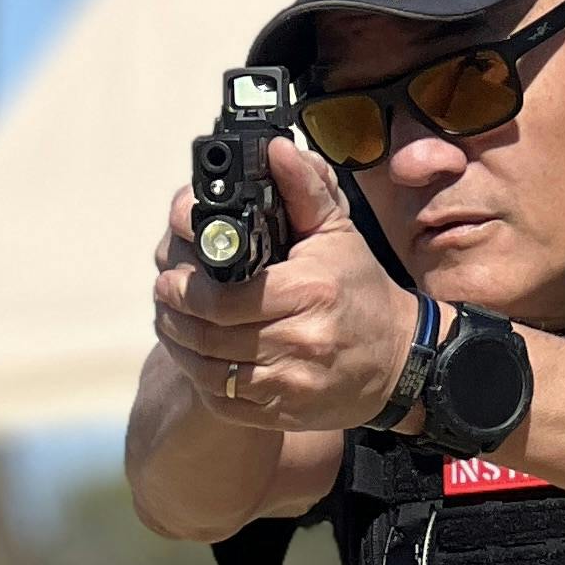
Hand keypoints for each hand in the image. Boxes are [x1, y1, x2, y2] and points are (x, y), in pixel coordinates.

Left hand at [151, 138, 418, 432]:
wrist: (400, 360)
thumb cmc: (362, 291)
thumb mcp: (338, 233)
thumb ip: (303, 188)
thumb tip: (274, 149)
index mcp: (308, 292)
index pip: (221, 298)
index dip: (184, 289)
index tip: (168, 276)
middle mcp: (299, 342)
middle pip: (208, 336)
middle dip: (174, 315)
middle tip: (164, 297)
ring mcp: (291, 385)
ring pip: (210, 372)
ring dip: (181, 348)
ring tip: (172, 324)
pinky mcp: (284, 414)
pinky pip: (226, 402)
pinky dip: (204, 380)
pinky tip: (199, 359)